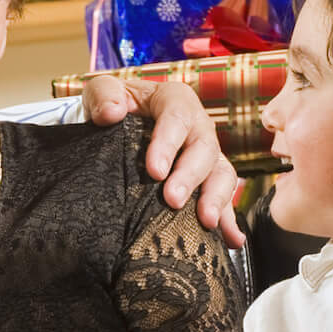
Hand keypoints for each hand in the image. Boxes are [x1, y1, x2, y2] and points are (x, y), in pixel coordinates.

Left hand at [80, 73, 245, 248]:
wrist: (114, 128)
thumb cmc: (110, 106)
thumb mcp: (101, 92)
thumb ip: (103, 95)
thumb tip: (111, 113)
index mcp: (174, 101)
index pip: (177, 117)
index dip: (168, 143)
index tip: (154, 170)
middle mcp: (197, 127)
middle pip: (204, 148)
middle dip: (190, 176)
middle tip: (173, 200)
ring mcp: (205, 156)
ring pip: (222, 173)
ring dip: (216, 199)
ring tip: (206, 222)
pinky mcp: (205, 181)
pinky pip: (222, 200)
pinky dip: (228, 220)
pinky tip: (231, 239)